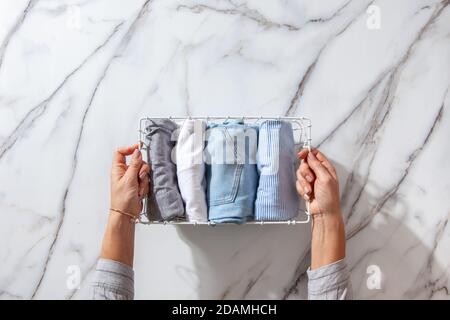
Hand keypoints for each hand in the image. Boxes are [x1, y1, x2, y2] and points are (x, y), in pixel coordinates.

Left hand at [110, 144, 149, 216]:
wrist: (126, 214)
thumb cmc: (122, 199)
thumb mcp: (129, 180)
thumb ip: (135, 164)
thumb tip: (137, 152)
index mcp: (118, 169)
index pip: (121, 153)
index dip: (129, 148)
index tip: (139, 148)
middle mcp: (124, 172)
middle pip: (137, 162)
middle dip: (141, 170)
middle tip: (139, 178)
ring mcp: (131, 179)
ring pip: (143, 171)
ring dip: (143, 180)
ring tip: (138, 189)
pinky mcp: (138, 185)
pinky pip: (145, 180)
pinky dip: (144, 186)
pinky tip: (140, 193)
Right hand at [297, 149, 344, 268]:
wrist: (324, 213)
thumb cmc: (329, 198)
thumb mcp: (326, 178)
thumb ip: (317, 165)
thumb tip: (310, 155)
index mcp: (326, 168)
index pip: (315, 154)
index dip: (307, 153)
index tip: (300, 155)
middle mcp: (319, 173)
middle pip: (305, 164)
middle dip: (305, 172)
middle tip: (311, 179)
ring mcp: (312, 180)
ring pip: (300, 174)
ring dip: (304, 183)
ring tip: (310, 190)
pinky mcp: (305, 187)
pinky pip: (298, 183)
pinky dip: (302, 189)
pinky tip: (308, 195)